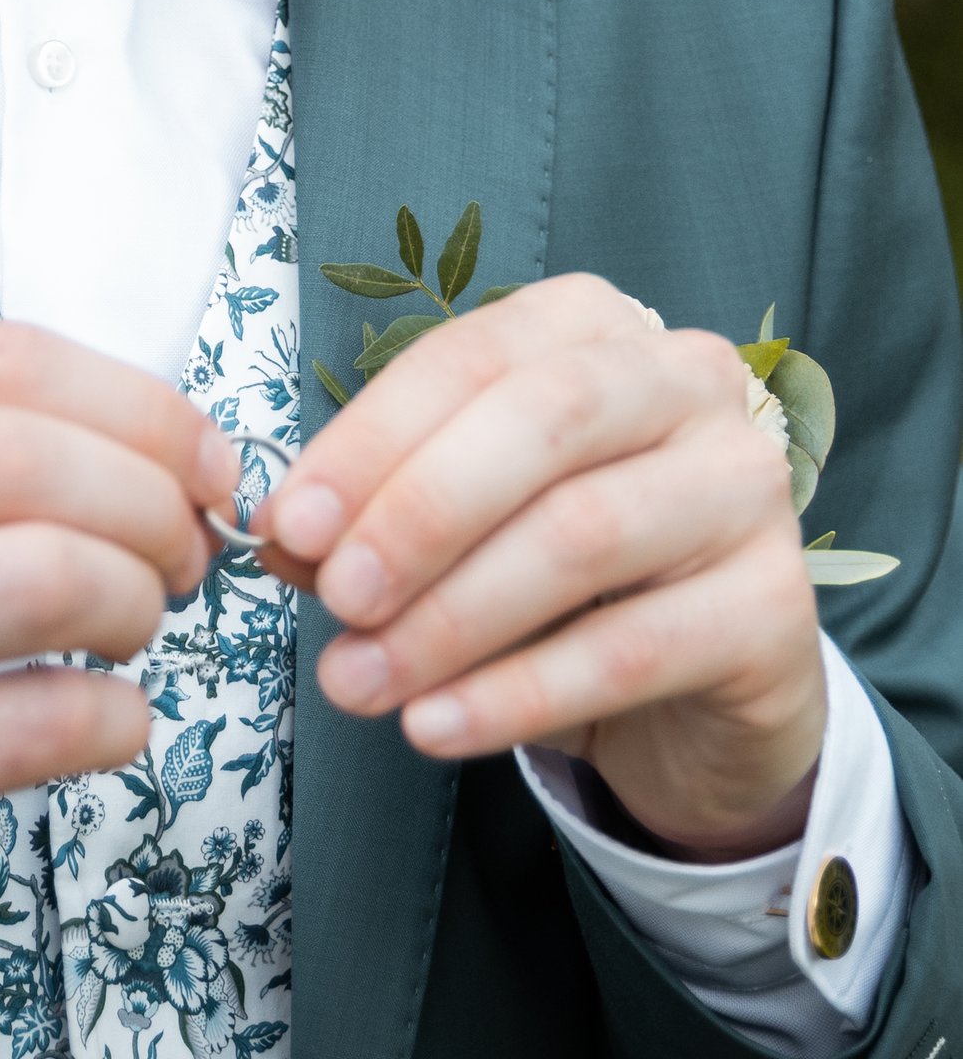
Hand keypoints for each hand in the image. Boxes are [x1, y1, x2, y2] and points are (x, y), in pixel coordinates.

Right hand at [0, 323, 232, 995]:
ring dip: (135, 600)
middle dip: (150, 501)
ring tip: (130, 628)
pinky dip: (118, 716)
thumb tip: (164, 444)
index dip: (139, 404)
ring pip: (45, 575)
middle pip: (27, 454)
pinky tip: (101, 720)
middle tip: (179, 554)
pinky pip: (47, 717)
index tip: (199, 460)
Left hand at [253, 276, 825, 856]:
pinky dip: (515, 694)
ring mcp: (747, 487)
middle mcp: (688, 382)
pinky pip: (631, 649)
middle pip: (541, 423)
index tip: (289, 524)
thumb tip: (279, 535)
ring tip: (359, 682)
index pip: (471, 358)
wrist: (691, 697)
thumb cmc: (559, 584)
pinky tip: (435, 727)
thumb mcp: (452, 539)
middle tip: (337, 599)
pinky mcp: (779, 605)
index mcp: (594, 330)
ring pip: (581, 535)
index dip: (371, 442)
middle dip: (418, 513)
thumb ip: (366, 522)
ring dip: (451, 619)